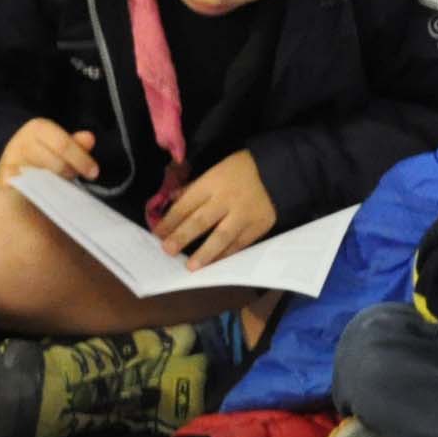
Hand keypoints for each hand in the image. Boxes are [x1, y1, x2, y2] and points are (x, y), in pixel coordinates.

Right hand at [0, 118, 99, 192]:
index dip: (81, 160)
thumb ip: (76, 143)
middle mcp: (21, 143)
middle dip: (69, 174)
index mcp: (38, 128)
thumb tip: (90, 139)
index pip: (63, 145)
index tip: (93, 173)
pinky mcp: (2, 183)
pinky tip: (49, 200)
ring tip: (63, 190)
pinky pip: (26, 193)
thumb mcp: (59, 142)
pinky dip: (40, 197)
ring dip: (56, 188)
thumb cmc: (43, 151)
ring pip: (41, 181)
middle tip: (74, 181)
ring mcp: (9, 164)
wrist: (12, 160)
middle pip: (54, 165)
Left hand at [157, 150, 276, 269]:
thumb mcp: (215, 169)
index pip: (187, 204)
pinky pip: (240, 243)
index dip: (170, 220)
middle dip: (182, 237)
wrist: (280, 170)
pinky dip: (226, 254)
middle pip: (200, 221)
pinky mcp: (259, 225)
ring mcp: (245, 214)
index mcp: (213, 182)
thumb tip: (171, 202)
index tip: (158, 233)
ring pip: (221, 236)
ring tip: (191, 267)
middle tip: (167, 250)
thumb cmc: (241, 169)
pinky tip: (214, 263)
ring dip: (204, 253)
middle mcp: (227, 199)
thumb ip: (194, 187)